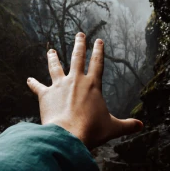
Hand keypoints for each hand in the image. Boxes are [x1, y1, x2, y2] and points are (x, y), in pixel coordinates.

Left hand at [27, 33, 142, 149]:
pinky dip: (33, 83)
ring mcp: (59, 86)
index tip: (99, 41)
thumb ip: (127, 125)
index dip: (99, 51)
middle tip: (79, 34)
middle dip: (79, 45)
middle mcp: (76, 80)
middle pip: (77, 58)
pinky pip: (38, 87)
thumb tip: (141, 126)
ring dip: (53, 58)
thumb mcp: (113, 128)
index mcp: (93, 85)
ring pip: (55, 67)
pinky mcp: (45, 95)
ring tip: (51, 51)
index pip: (97, 63)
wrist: (68, 135)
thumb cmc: (91, 130)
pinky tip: (28, 80)